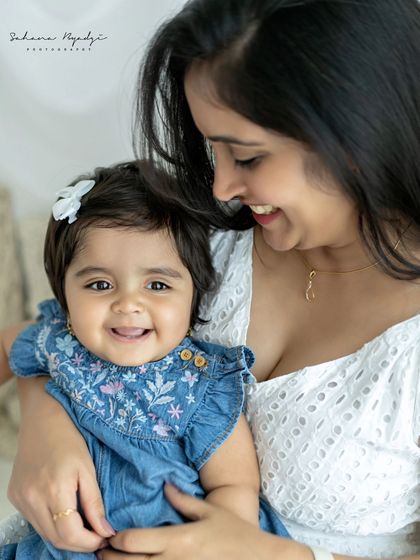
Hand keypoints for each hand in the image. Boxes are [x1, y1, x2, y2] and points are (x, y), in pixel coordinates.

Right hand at [8, 377, 114, 551]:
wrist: (42, 420)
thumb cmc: (69, 439)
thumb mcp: (88, 469)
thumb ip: (95, 503)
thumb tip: (106, 531)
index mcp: (54, 489)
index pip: (70, 534)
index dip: (90, 542)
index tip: (105, 536)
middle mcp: (32, 498)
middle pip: (56, 539)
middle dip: (80, 543)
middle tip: (98, 534)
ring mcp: (21, 499)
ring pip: (45, 533)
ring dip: (66, 536)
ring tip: (85, 526)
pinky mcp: (15, 497)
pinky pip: (35, 521)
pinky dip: (52, 524)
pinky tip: (66, 514)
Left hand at [98, 484, 306, 559]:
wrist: (259, 559)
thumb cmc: (235, 534)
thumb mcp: (209, 512)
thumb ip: (184, 500)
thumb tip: (166, 486)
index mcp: (178, 538)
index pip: (133, 541)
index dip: (116, 539)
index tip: (109, 535)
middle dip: (110, 558)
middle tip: (99, 552)